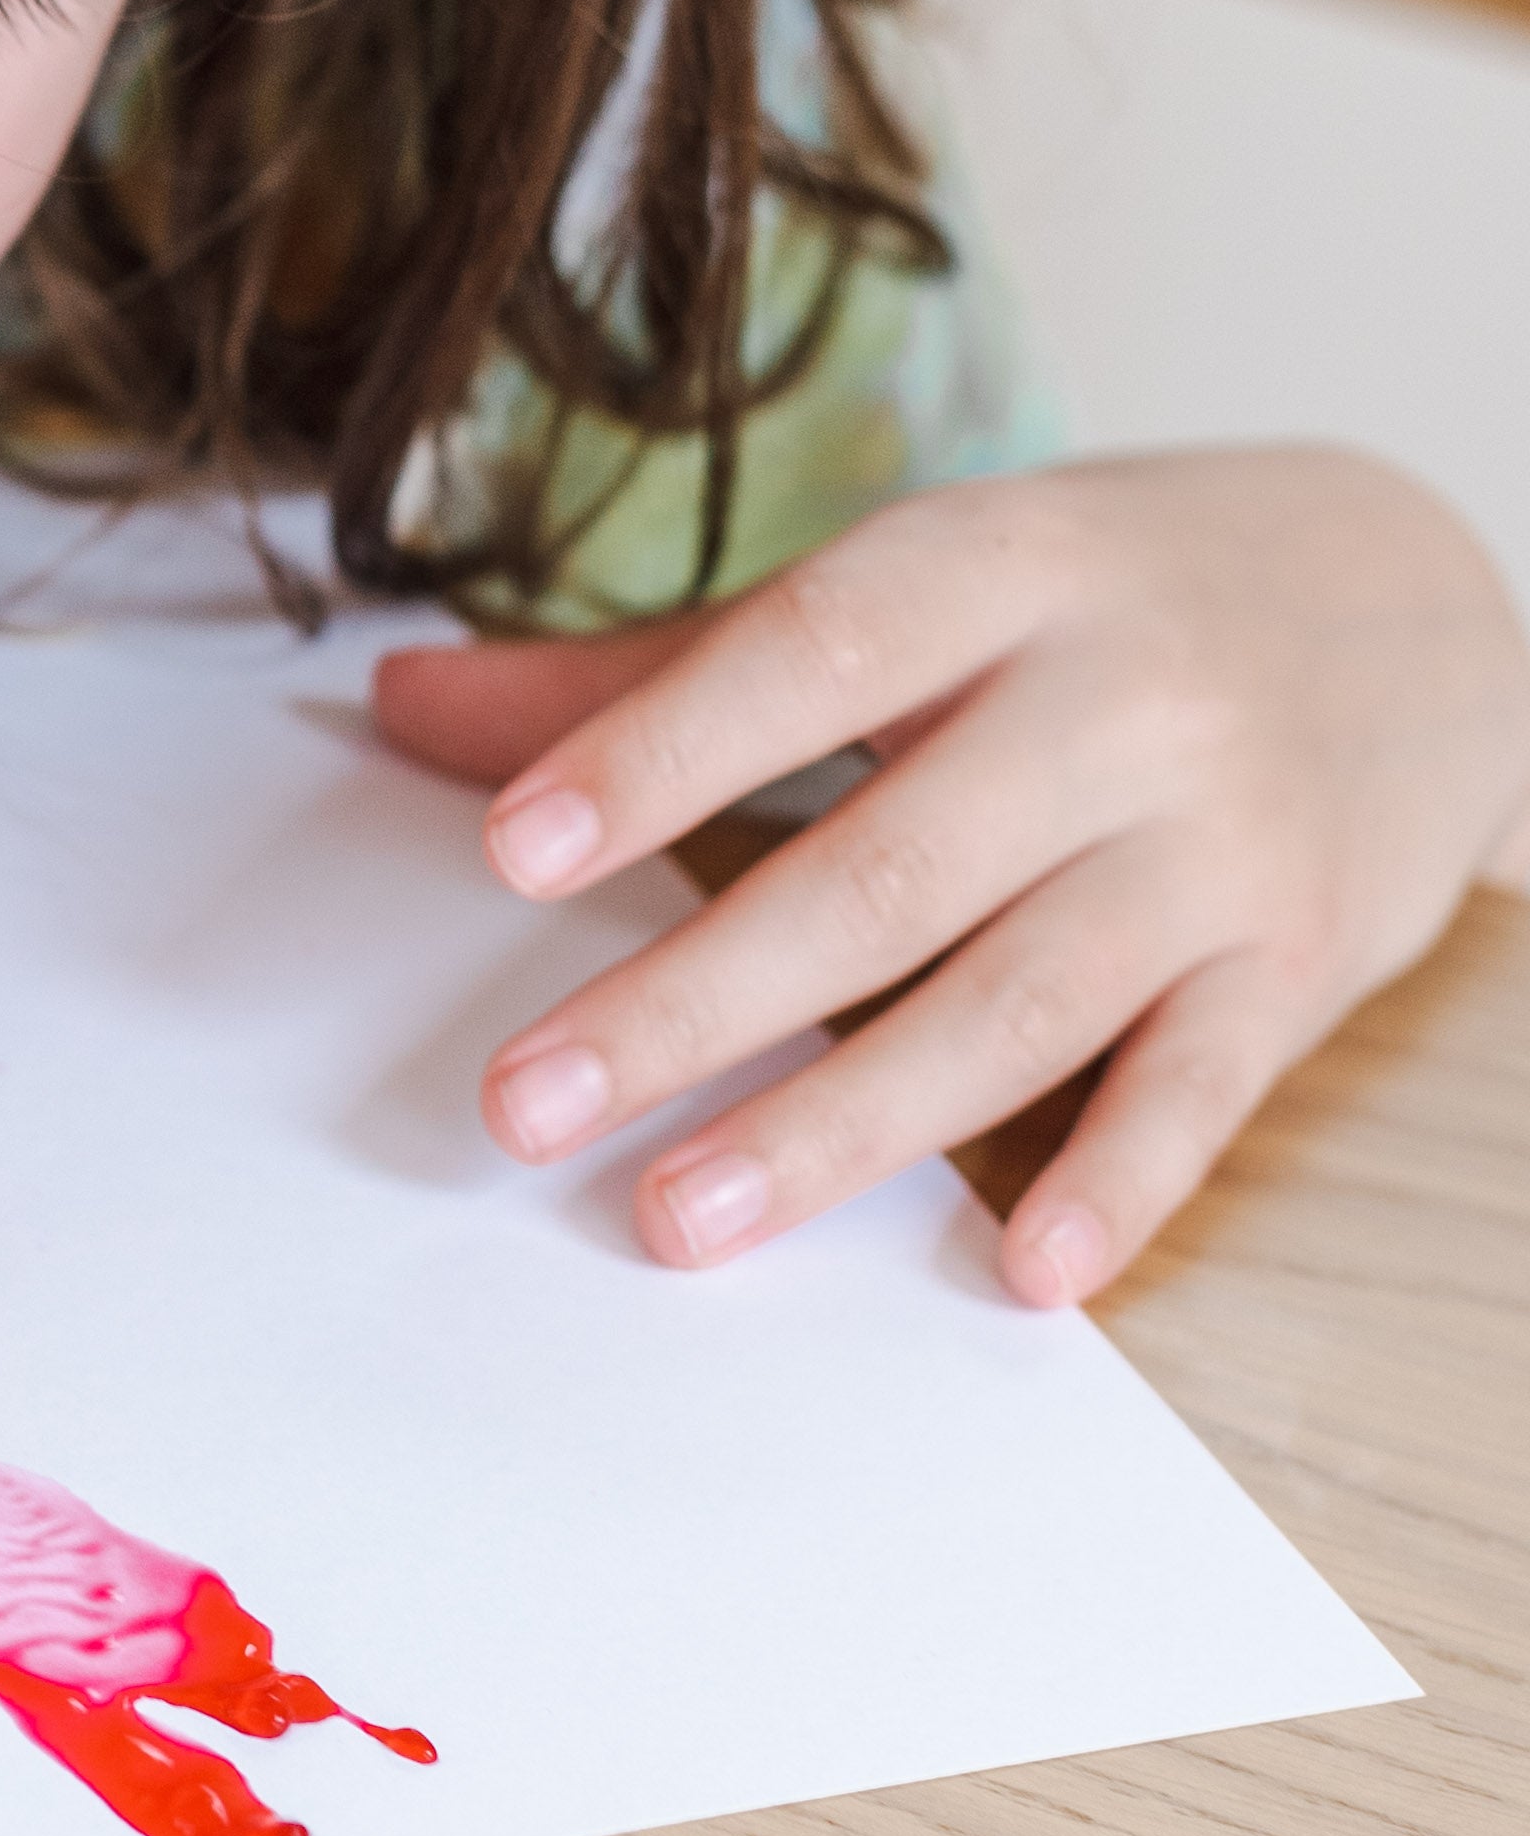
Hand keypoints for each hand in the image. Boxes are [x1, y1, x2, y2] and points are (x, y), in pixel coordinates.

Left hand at [369, 446, 1529, 1303]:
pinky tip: (1018, 1270)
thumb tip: (407, 709)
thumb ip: (667, 664)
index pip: (818, 647)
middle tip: (528, 1100)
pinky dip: (1116, 1182)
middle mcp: (1124, 697)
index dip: (665, 748)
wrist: (1434, 596)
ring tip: (678, 1214)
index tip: (513, 846)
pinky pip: (1203, 1089)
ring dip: (842, 1123)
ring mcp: (1224, 839)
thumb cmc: (1118, 590)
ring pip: (1017, 998)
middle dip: (698, 997)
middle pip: (891, 866)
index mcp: (1007, 565)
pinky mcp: (1309, 959)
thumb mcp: (928, 574)